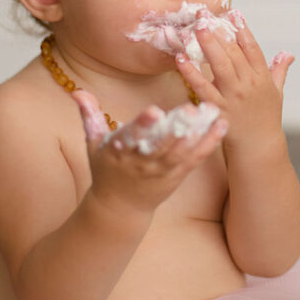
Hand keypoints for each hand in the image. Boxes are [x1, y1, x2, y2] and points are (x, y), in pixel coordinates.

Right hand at [71, 89, 228, 213]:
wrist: (118, 208)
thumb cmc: (106, 170)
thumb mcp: (93, 143)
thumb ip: (89, 115)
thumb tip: (77, 91)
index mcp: (119, 151)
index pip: (131, 136)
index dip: (143, 124)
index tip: (154, 111)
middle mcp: (141, 162)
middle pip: (161, 144)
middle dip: (176, 128)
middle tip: (191, 108)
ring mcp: (161, 171)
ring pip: (182, 151)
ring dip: (199, 133)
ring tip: (212, 112)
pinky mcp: (177, 175)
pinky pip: (194, 159)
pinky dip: (209, 144)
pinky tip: (221, 127)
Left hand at [175, 8, 294, 156]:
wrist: (259, 148)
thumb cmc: (266, 119)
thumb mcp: (277, 93)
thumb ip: (279, 71)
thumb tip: (288, 54)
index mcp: (262, 78)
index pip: (252, 49)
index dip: (243, 30)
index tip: (233, 13)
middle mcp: (249, 84)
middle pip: (233, 53)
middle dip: (219, 32)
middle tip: (205, 16)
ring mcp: (234, 96)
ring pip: (219, 66)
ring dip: (207, 46)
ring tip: (195, 29)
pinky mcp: (219, 108)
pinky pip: (202, 87)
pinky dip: (191, 72)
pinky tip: (181, 59)